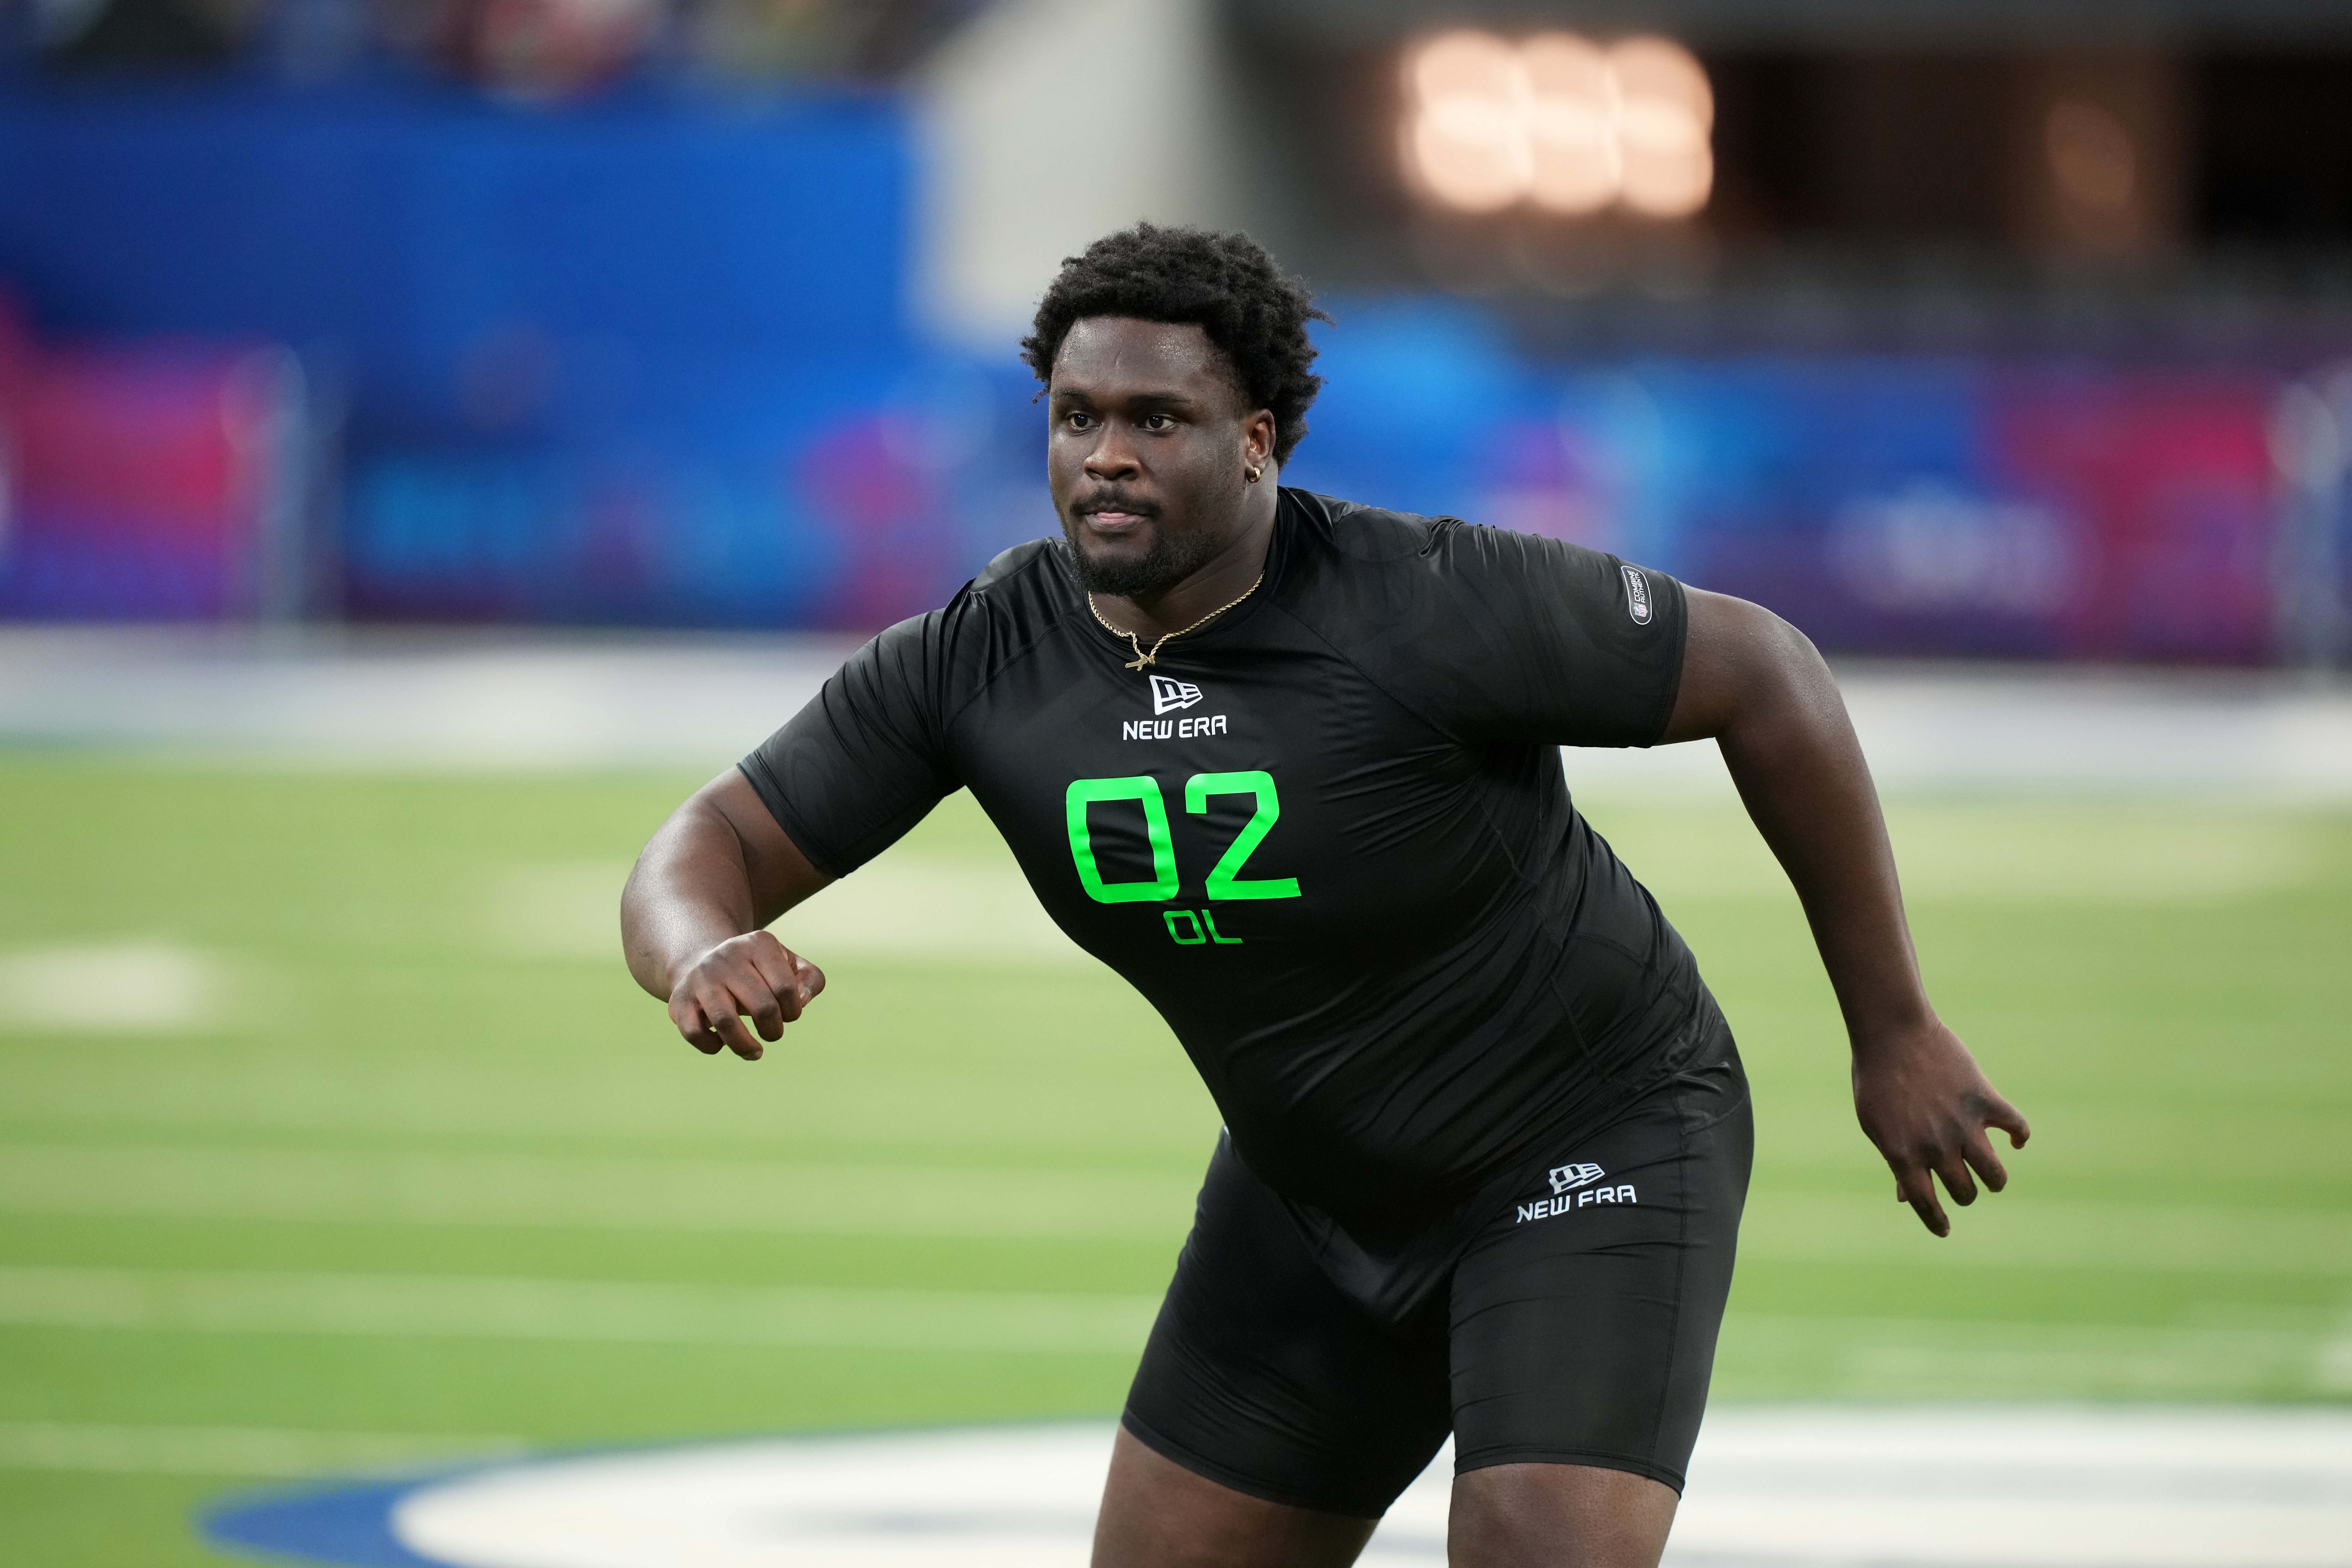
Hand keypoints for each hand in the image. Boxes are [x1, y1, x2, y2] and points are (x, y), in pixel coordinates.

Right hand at [666, 931, 823, 1060]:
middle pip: (762, 1007)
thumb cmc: (757, 971)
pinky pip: (695, 1033)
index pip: (787, 988)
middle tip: (773, 1033)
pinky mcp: (679, 1000)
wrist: (703, 961)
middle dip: (774, 1030)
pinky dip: (713, 1047)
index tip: (788, 1014)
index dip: (793, 1012)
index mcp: (758, 944)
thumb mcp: (788, 965)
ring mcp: (700, 978)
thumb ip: (810, 980)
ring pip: (725, 1022)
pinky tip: (722, 1043)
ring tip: (755, 1052)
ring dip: (745, 1046)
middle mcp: (727, 956)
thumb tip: (800, 1001)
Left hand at [1851, 1019, 2029, 1236]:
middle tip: (1962, 1184)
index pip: (1925, 1205)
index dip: (1936, 1222)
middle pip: (1964, 1192)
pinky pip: (2017, 1128)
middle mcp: (1935, 1146)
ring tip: (1989, 1172)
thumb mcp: (1875, 1124)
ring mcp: (1962, 1124)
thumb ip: (1895, 1161)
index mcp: (1903, 1155)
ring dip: (1994, 1178)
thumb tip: (1903, 1199)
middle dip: (1964, 1194)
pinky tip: (2013, 1139)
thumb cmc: (1877, 1079)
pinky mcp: (1985, 1100)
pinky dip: (2019, 1136)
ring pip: (1994, 1174)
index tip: (1944, 1230)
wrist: (1892, 1032)